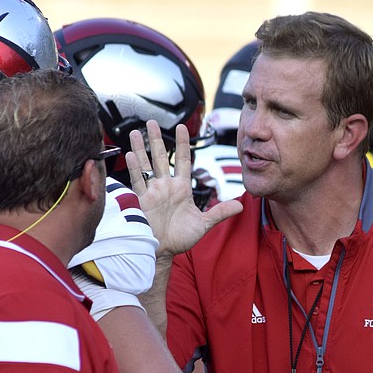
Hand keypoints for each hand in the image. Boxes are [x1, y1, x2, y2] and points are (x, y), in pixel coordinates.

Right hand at [126, 120, 241, 256]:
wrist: (163, 251)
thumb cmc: (181, 238)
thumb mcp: (204, 224)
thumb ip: (220, 212)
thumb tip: (241, 205)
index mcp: (181, 188)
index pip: (182, 160)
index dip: (182, 144)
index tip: (183, 127)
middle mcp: (166, 186)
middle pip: (160, 157)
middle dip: (156, 139)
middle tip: (152, 121)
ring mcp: (152, 192)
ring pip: (146, 165)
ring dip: (140, 148)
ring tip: (135, 131)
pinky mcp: (142, 200)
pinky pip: (138, 181)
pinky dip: (135, 169)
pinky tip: (131, 155)